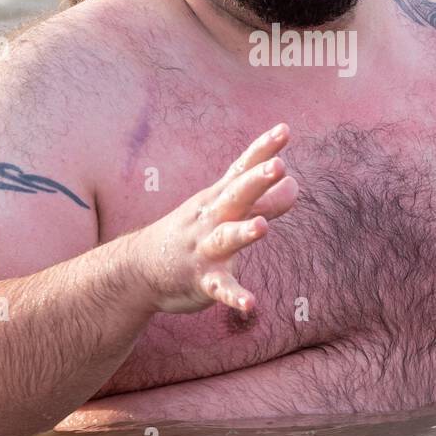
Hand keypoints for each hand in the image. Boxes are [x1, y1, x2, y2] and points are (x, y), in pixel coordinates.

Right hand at [141, 123, 298, 313]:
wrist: (140, 268)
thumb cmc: (192, 234)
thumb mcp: (225, 213)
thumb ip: (263, 200)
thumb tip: (295, 184)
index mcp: (218, 199)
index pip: (243, 169)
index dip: (264, 150)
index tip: (286, 130)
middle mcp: (211, 219)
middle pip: (236, 196)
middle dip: (256, 181)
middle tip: (279, 166)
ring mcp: (204, 250)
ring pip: (225, 239)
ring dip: (243, 232)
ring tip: (262, 227)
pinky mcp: (202, 281)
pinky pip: (220, 288)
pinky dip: (234, 296)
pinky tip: (251, 305)